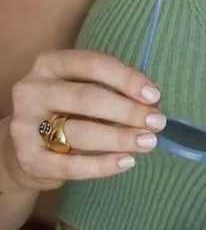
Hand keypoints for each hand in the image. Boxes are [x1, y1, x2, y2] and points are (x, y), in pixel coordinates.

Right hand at [3, 49, 166, 193]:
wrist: (26, 146)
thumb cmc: (66, 110)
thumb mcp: (83, 88)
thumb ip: (113, 89)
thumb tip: (152, 102)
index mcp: (50, 64)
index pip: (93, 64)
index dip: (127, 79)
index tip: (154, 96)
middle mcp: (32, 90)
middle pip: (87, 98)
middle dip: (128, 111)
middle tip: (156, 122)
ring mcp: (25, 125)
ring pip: (79, 132)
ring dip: (120, 137)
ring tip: (148, 142)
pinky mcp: (27, 158)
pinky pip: (70, 166)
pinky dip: (102, 165)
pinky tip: (126, 161)